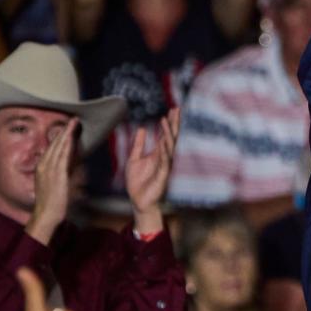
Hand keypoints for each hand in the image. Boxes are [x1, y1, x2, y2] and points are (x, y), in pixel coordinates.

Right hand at [26, 117, 78, 244]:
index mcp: (42, 167)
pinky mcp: (56, 175)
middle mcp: (44, 165)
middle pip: (54, 144)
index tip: (67, 126)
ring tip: (73, 123)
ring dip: (66, 134)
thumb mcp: (56, 182)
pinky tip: (71, 138)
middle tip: (73, 119)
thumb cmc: (53, 201)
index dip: (60, 136)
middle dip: (64, 131)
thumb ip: (63, 172)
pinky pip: (62, 157)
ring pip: (58, 147)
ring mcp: (49, 170)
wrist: (46, 214)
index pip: (52, 147)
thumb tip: (72, 164)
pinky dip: (66, 146)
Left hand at [126, 108, 178, 231]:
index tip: (172, 110)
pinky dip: (164, 151)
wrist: (138, 200)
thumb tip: (143, 128)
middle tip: (176, 109)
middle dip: (174, 124)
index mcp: (158, 153)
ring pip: (169, 147)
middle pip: (171, 137)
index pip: (166, 135)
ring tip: (166, 121)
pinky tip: (163, 141)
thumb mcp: (134, 159)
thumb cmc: (137, 182)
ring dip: (168, 134)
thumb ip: (138, 144)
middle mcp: (164, 158)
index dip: (169, 123)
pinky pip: (165, 161)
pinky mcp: (162, 176)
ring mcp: (165, 166)